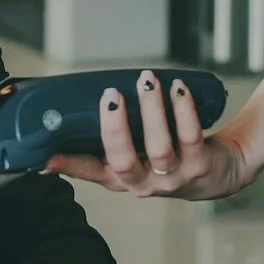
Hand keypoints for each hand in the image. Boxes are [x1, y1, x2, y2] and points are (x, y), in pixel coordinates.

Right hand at [47, 70, 256, 199]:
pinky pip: (191, 136)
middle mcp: (144, 183)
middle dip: (114, 129)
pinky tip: (178, 88)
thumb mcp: (137, 151)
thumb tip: (86, 97)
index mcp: (122, 178)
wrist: (218, 172)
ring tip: (146, 80)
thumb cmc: (167, 152)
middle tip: (110, 97)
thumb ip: (115, 136)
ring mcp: (173, 178)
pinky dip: (183, 109)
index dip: (69, 164)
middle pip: (123, 162)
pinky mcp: (200, 166)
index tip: (45, 156)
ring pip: (159, 148)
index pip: (90, 172)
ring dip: (151, 111)